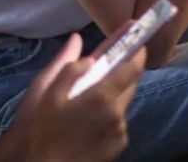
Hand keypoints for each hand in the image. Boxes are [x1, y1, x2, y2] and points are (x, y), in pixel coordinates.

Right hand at [7, 27, 145, 161]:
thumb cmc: (48, 133)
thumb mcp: (50, 97)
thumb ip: (70, 71)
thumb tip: (89, 57)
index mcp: (102, 97)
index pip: (132, 68)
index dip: (138, 53)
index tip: (139, 43)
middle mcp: (118, 112)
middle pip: (130, 85)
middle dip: (123, 75)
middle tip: (107, 72)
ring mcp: (121, 130)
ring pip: (123, 104)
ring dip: (114, 97)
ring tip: (91, 103)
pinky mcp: (120, 144)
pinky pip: (119, 122)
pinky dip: (111, 116)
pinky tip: (92, 122)